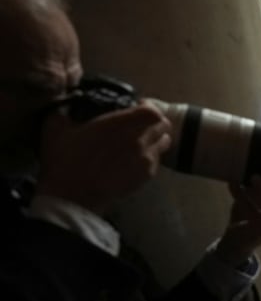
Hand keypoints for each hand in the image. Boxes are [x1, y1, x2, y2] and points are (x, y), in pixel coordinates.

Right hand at [34, 103, 171, 212]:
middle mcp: (139, 141)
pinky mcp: (146, 177)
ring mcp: (146, 160)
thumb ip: (64, 109)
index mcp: (120, 125)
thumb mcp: (56, 128)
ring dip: (154, 139)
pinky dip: (150, 156)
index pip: (153, 112)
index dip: (149, 107)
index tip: (138, 106)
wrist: (73, 196)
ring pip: (163, 143)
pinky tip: (132, 158)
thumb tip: (67, 103)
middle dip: (153, 122)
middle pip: (163, 126)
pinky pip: (156, 161)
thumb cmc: (64, 160)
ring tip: (138, 141)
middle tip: (138, 124)